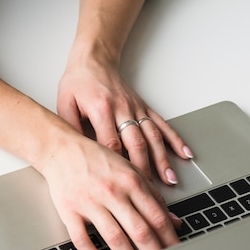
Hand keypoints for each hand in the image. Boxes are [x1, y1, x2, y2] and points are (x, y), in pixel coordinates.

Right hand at [37, 132, 180, 249]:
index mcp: (131, 182)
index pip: (156, 217)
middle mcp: (112, 192)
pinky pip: (82, 239)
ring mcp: (90, 203)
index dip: (169, 240)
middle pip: (139, 230)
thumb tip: (173, 221)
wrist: (60, 149)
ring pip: (114, 237)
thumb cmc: (95, 159)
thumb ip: (152, 196)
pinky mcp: (69, 211)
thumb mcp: (129, 170)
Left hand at [57, 58, 193, 184]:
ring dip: (162, 159)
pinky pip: (161, 124)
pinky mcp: (143, 107)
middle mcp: (122, 109)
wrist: (93, 59)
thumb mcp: (65, 104)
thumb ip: (71, 128)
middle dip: (144, 168)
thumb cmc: (77, 82)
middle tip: (149, 190)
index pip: (111, 142)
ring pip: (152, 136)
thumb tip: (78, 155)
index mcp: (101, 109)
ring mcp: (135, 108)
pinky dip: (175, 140)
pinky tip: (185, 154)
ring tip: (170, 179)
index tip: (122, 183)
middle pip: (136, 143)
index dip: (117, 164)